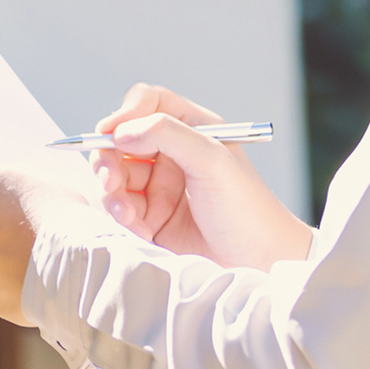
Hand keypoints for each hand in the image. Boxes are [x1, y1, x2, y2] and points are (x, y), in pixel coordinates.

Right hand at [92, 83, 313, 269]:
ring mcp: (160, 186)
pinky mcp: (152, 217)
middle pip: (121, 141)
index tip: (109, 134)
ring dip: (113, 194)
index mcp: (192, 128)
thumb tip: (122, 131)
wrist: (261, 264)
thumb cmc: (248, 209)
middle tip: (110, 182)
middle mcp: (173, 153)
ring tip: (127, 216)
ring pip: (115, 176)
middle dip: (109, 160)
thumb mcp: (212, 160)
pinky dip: (122, 219)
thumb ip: (168, 134)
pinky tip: (141, 232)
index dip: (124, 115)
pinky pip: (120, 209)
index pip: (147, 104)